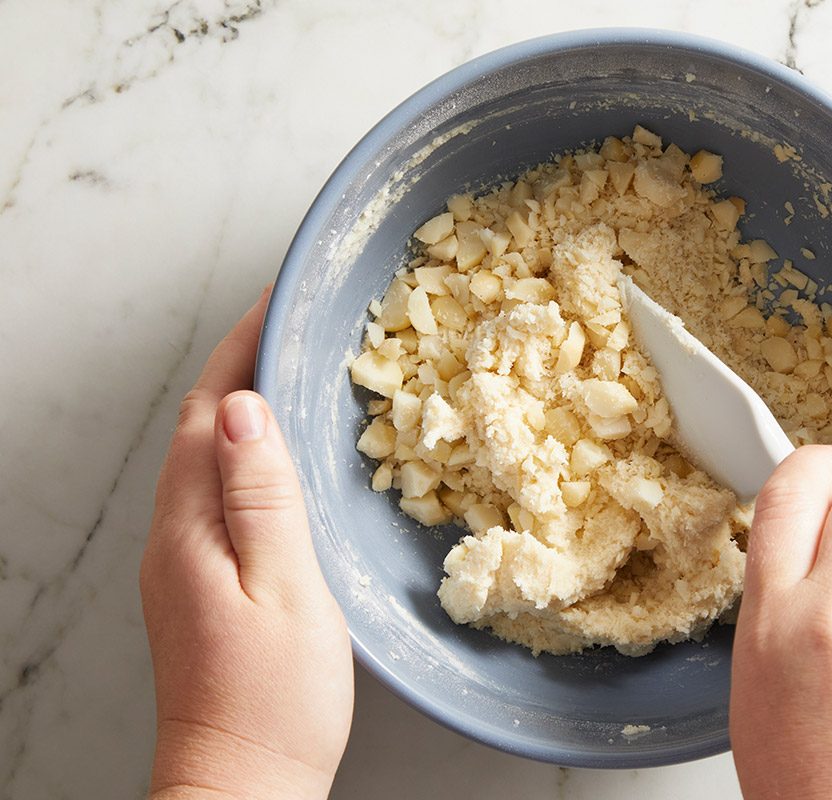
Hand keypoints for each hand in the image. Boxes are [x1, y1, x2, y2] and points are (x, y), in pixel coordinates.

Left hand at [140, 290, 353, 799]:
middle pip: (200, 428)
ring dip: (245, 408)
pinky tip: (284, 461)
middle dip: (241, 366)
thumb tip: (246, 410)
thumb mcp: (284, 590)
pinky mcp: (199, 584)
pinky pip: (218, 494)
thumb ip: (263, 497)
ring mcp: (182, 562)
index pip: (210, 412)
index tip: (277, 302)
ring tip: (295, 376)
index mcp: (191, 528)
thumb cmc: (273, 700)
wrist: (241, 786)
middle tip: (293, 327)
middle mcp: (174, 536)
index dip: (242, 349)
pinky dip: (248, 456)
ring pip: (207, 459)